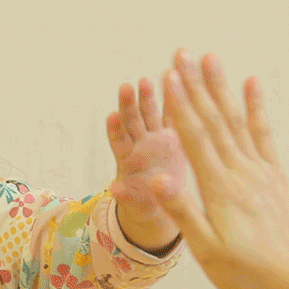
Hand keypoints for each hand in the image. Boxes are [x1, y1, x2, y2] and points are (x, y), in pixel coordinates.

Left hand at [106, 76, 187, 247]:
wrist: (163, 203)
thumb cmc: (145, 206)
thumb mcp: (136, 206)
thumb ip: (127, 197)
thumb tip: (114, 190)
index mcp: (128, 162)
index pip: (119, 142)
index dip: (115, 130)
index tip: (112, 116)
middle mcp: (139, 146)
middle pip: (132, 123)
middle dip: (128, 105)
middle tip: (126, 88)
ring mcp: (155, 140)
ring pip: (149, 115)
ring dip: (146, 98)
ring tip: (145, 81)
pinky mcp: (171, 138)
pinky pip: (171, 118)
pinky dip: (172, 103)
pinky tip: (176, 87)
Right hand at [149, 50, 288, 288]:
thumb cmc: (245, 272)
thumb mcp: (206, 250)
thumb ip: (183, 210)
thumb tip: (158, 176)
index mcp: (220, 189)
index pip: (195, 138)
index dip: (181, 105)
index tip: (169, 76)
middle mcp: (241, 173)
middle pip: (214, 121)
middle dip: (195, 85)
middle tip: (182, 54)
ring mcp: (259, 171)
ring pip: (236, 120)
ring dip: (221, 88)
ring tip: (210, 59)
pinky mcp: (273, 175)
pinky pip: (263, 134)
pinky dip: (256, 107)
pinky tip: (252, 84)